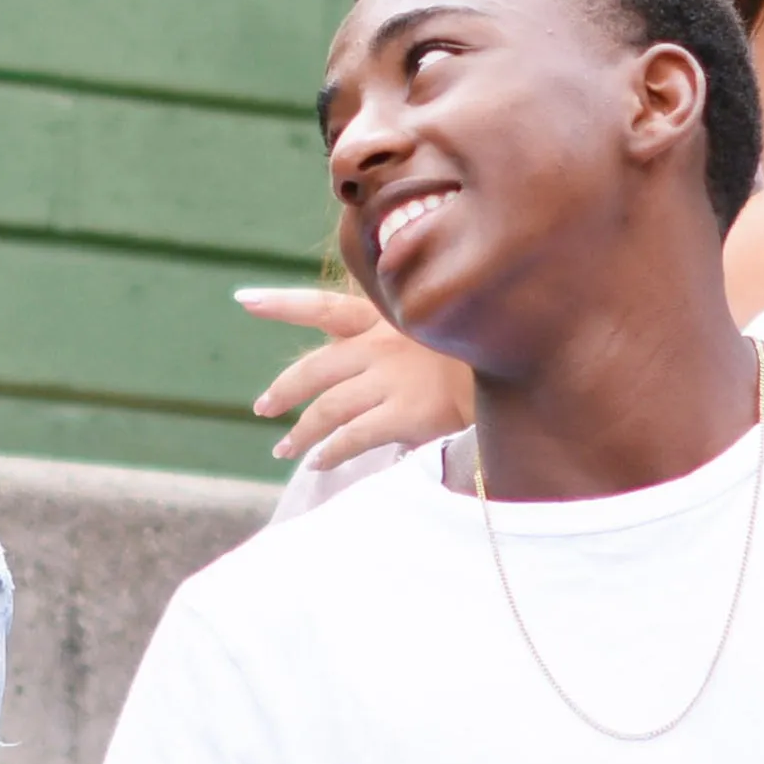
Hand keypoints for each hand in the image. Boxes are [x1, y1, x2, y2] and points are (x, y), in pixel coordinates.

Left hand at [237, 285, 472, 469]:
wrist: (520, 366)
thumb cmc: (480, 347)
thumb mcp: (437, 325)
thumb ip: (404, 335)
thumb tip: (376, 354)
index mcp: (385, 317)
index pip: (323, 306)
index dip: (281, 304)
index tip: (243, 301)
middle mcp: (381, 345)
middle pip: (315, 369)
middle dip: (284, 390)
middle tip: (264, 406)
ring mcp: (392, 379)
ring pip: (328, 408)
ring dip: (302, 432)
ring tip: (286, 448)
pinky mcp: (406, 413)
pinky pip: (353, 437)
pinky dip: (330, 452)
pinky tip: (318, 462)